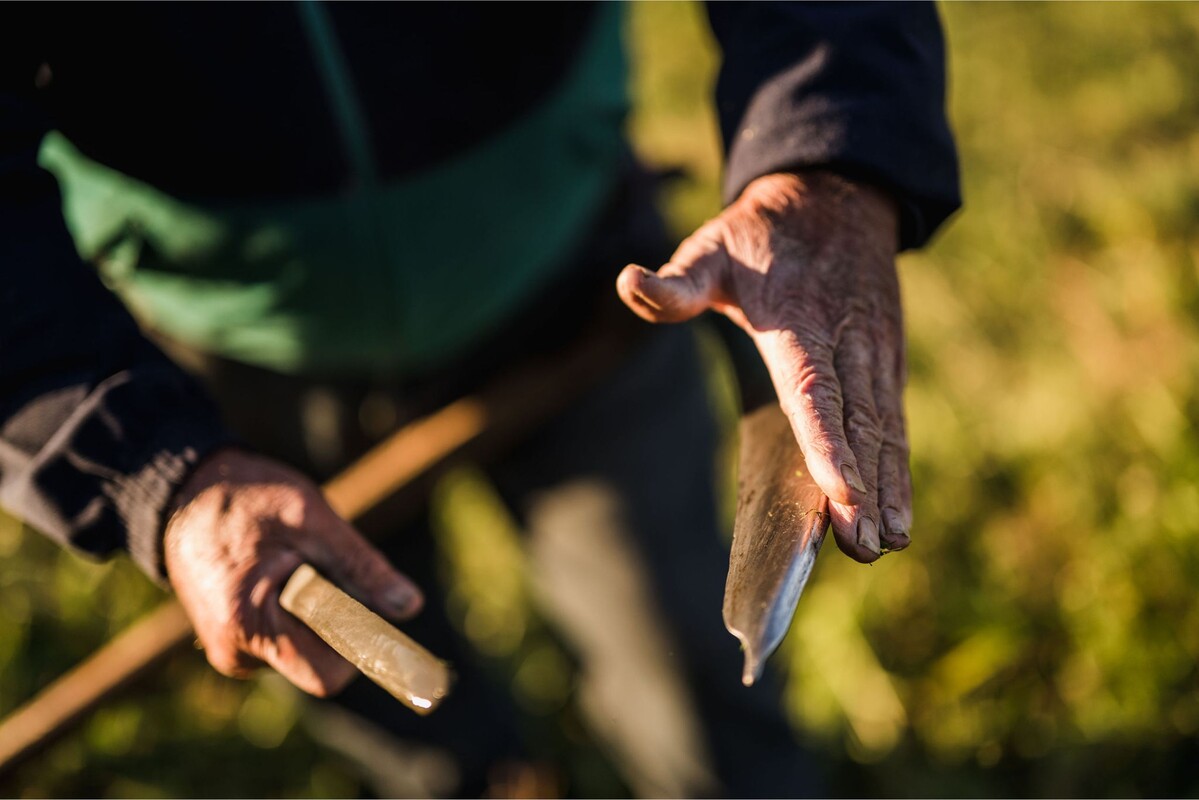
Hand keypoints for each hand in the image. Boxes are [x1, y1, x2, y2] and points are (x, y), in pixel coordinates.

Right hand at [164, 448, 423, 695]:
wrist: (182, 493)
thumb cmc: (244, 498)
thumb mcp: (311, 518)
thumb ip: (361, 565)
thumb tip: (409, 606)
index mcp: (248, 627)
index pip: (326, 673)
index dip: (361, 649)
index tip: (380, 613)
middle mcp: (235, 654)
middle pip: (320, 660)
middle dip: (338, 620)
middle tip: (323, 564)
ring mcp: (232, 651)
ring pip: (305, 647)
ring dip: (318, 611)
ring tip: (293, 560)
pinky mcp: (235, 640)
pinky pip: (286, 637)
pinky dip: (298, 610)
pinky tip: (280, 571)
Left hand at [617, 171, 909, 561]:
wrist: (835, 197)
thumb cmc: (761, 236)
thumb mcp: (710, 248)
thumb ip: (674, 281)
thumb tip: (627, 282)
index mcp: (798, 321)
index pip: (812, 390)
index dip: (826, 443)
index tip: (840, 492)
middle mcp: (845, 342)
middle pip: (855, 423)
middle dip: (863, 488)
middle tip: (865, 546)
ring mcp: (873, 353)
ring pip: (883, 428)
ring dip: (888, 488)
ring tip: (887, 543)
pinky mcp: (887, 362)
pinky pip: (894, 420)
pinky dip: (898, 468)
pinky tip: (898, 513)